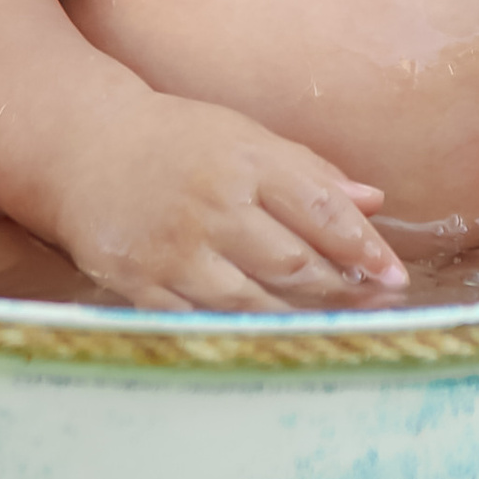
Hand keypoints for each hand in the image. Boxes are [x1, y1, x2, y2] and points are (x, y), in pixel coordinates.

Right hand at [53, 95, 408, 311]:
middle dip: (343, 291)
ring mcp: (176, 250)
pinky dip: (243, 335)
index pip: (319, 208)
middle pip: (293, 263)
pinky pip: (204, 322)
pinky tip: (272, 341)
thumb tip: (373, 202)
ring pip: (253, 302)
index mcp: (244, 161)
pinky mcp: (143, 284)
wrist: (82, 148)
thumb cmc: (176, 141)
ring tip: (336, 330)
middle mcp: (212, 205)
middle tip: (378, 308)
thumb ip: (308, 171)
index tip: (396, 276)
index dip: (364, 247)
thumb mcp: (243, 137)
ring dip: (302, 321)